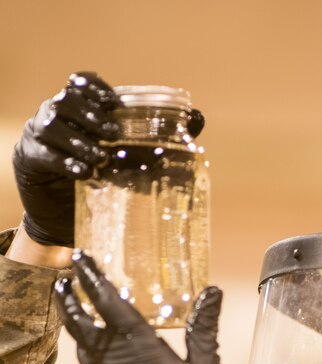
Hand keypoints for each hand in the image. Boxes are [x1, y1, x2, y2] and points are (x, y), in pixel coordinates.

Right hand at [12, 72, 119, 246]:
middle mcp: (53, 114)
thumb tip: (175, 141)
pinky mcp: (31, 157)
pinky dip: (66, 163)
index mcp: (73, 108)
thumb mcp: (113, 158)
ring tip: (100, 158)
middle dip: (90, 115)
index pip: (79, 84)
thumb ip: (135, 147)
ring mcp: (39, 134)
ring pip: (52, 125)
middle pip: (65, 100)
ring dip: (79, 141)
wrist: (56, 206)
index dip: (95, 88)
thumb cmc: (91, 176)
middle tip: (113, 133)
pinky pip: (45, 154)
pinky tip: (84, 173)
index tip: (114, 102)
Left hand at [54, 251, 226, 363]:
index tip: (81, 258)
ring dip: (78, 328)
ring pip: (83, 350)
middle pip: (81, 324)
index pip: (109, 303)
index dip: (93, 278)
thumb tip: (211, 293)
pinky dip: (92, 359)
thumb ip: (204, 330)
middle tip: (66, 280)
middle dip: (71, 299)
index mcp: (139, 350)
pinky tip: (102, 359)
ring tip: (78, 312)